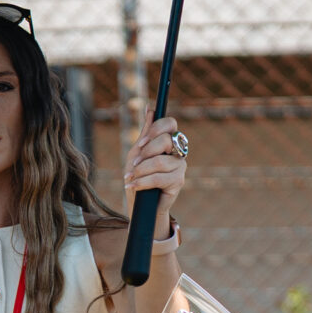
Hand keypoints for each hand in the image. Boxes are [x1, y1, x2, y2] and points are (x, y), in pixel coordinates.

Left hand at [123, 111, 188, 238]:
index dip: (155, 129)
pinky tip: (133, 185)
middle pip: (166, 140)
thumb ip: (145, 133)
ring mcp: (180, 166)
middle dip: (145, 152)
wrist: (141, 203)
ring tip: (130, 178)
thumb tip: (149, 109)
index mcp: (169, 140)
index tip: (140, 143)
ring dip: (140, 170)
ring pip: (160, 161)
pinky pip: (160, 178)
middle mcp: (178, 151)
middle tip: (133, 164)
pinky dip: (143, 182)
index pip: (170, 123)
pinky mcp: (179, 181)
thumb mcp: (137, 153)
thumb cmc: (138, 176)